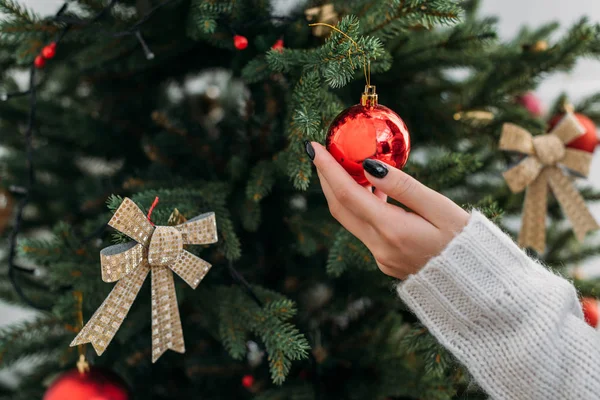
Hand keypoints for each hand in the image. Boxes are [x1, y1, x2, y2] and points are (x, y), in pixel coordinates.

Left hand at [306, 141, 469, 279]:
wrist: (476, 285)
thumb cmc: (465, 243)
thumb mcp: (440, 208)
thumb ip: (404, 187)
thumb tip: (369, 167)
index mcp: (392, 231)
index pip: (348, 194)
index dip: (328, 169)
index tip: (314, 148)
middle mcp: (380, 247)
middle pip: (340, 208)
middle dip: (327, 179)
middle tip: (320, 152)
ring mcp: (381, 257)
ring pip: (350, 220)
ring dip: (343, 193)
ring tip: (346, 165)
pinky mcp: (385, 262)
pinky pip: (365, 230)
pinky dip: (361, 208)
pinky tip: (372, 190)